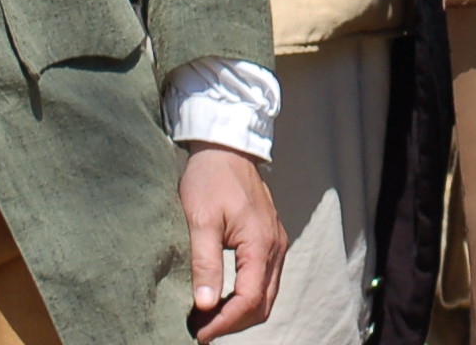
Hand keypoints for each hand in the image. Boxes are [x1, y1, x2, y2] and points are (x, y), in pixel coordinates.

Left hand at [181, 144, 286, 338]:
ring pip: (266, 295)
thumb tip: (205, 305)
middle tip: (201, 329)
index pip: (249, 301)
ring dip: (240, 312)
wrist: (226, 148)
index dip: (224, 322)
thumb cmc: (211, 179)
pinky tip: (223, 298)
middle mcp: (275, 247)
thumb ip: (205, 263)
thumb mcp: (201, 220)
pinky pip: (265, 280)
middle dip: (233, 323)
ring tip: (208, 318)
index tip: (199, 332)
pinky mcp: (270, 239)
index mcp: (261, 244)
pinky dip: (246, 297)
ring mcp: (276, 243)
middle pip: (262, 304)